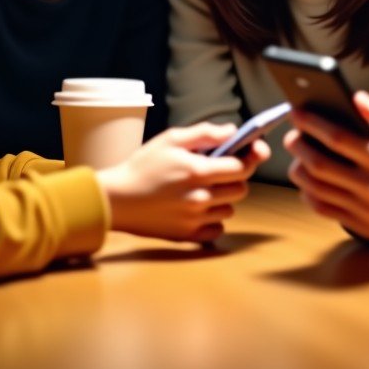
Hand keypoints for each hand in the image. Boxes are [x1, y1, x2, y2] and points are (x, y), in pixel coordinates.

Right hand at [96, 123, 269, 242]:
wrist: (116, 199)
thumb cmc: (143, 165)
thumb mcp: (171, 138)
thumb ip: (205, 133)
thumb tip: (234, 131)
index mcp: (198, 171)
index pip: (243, 166)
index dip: (251, 157)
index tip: (252, 151)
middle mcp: (201, 198)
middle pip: (240, 189)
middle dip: (236, 177)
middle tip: (220, 169)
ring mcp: (195, 220)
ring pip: (230, 209)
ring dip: (225, 198)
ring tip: (204, 188)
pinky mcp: (188, 236)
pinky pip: (217, 229)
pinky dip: (214, 220)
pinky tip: (199, 208)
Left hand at [285, 92, 368, 246]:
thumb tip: (356, 97)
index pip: (338, 139)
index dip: (313, 124)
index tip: (297, 112)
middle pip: (320, 164)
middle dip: (298, 145)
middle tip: (291, 134)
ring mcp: (365, 210)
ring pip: (317, 188)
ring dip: (298, 169)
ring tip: (296, 155)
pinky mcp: (360, 226)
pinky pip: (323, 209)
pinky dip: (308, 193)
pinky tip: (306, 180)